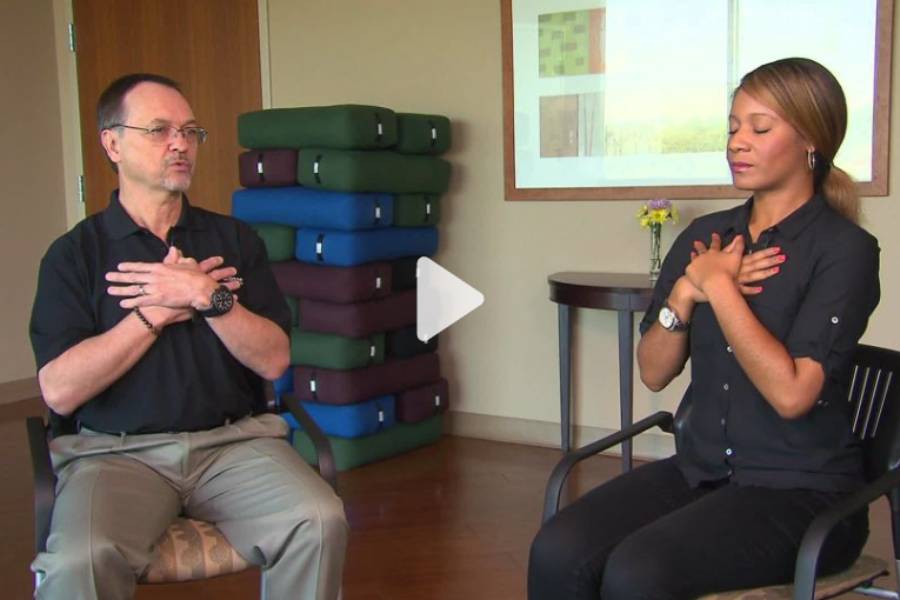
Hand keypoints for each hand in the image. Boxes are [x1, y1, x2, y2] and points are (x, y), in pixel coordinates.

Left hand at [105, 246, 241, 309]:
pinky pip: (141, 301)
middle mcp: (155, 277)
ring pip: (134, 289)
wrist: (200, 288)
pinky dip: (131, 302)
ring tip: (110, 290)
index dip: (129, 266)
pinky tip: (122, 303)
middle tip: (108, 277)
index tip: (119, 266)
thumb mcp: (188, 263)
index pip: (141, 266)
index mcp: (161, 267)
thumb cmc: (197, 276)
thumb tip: (175, 250)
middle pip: (133, 276)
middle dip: (119, 277)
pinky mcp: (158, 299)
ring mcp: (155, 288)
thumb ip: (178, 257)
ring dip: (121, 289)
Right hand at [692, 234, 784, 294]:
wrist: (694, 283)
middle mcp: (737, 269)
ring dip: (765, 272)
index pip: (753, 255)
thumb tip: (735, 238)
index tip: (777, 248)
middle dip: (770, 259)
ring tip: (778, 269)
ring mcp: (734, 279)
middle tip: (783, 256)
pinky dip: (751, 289)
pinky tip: (761, 289)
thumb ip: (725, 246)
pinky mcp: (730, 289)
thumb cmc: (704, 270)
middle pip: (756, 263)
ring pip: (753, 275)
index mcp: (734, 261)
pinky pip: (742, 290)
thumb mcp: (714, 255)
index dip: (765, 251)